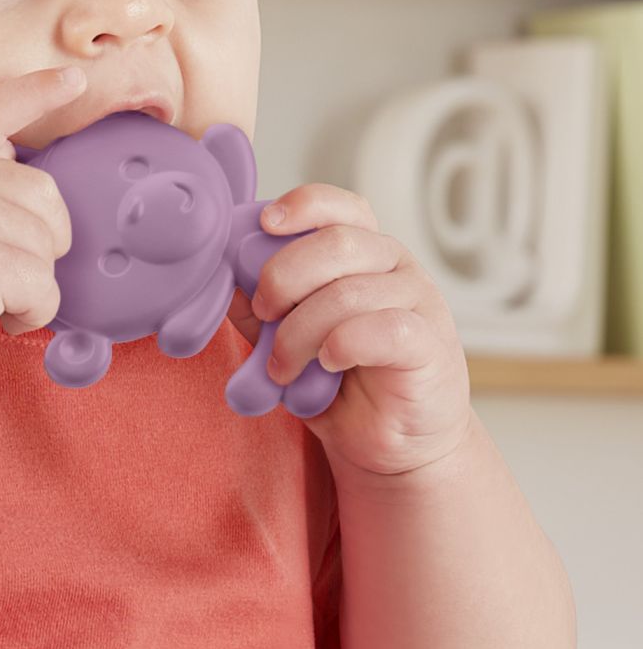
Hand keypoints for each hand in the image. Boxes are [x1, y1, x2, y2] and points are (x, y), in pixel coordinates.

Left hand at [225, 184, 471, 477]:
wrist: (394, 443)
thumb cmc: (340, 383)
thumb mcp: (287, 337)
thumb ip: (259, 305)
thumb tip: (218, 275)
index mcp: (363, 251)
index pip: (339, 206)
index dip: (302, 205)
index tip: (264, 224)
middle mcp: (395, 266)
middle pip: (336, 242)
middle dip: (283, 276)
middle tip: (263, 313)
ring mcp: (419, 302)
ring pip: (349, 292)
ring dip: (299, 332)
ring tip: (283, 367)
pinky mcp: (430, 344)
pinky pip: (381, 328)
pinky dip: (342, 344)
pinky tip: (328, 365)